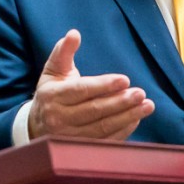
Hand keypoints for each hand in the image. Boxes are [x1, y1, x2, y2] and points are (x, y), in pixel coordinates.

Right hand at [28, 29, 154, 139]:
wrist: (36, 126)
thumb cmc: (51, 92)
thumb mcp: (53, 70)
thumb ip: (64, 51)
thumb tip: (74, 34)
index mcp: (53, 96)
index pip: (81, 90)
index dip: (104, 85)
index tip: (125, 80)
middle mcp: (59, 118)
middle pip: (94, 110)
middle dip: (120, 102)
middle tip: (141, 94)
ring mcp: (69, 137)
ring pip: (102, 128)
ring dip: (127, 117)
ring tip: (146, 106)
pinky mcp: (79, 149)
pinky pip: (104, 142)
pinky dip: (123, 131)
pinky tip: (136, 119)